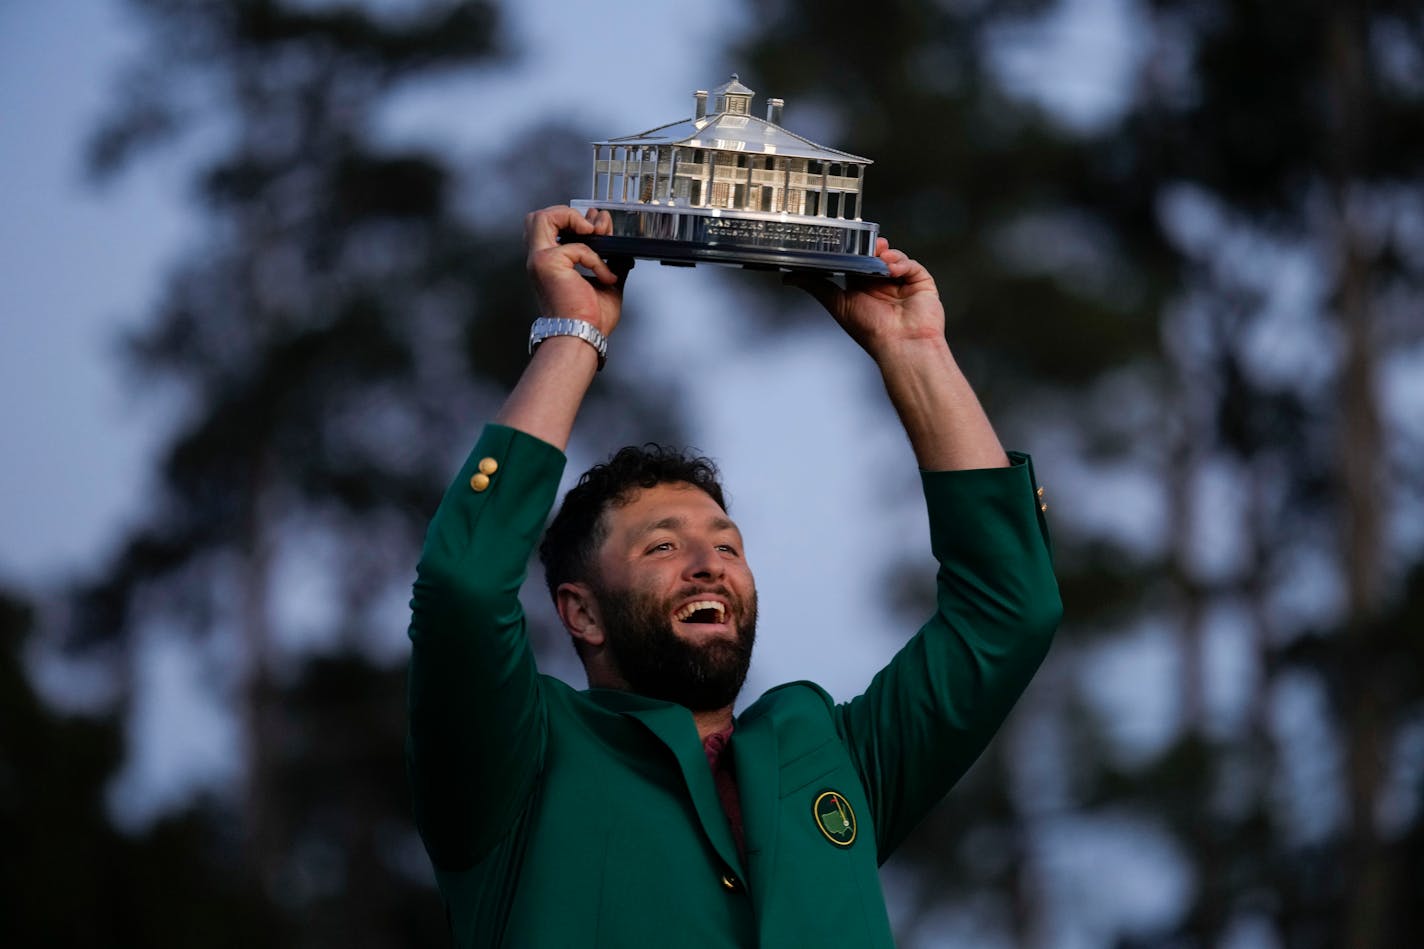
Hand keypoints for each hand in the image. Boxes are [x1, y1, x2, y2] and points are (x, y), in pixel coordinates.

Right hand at [525, 206, 633, 335]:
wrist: (583, 337)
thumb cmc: (590, 319)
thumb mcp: (605, 281)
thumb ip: (608, 260)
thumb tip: (617, 243)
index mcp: (549, 265)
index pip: (549, 227)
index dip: (573, 219)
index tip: (598, 224)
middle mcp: (539, 261)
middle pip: (537, 217)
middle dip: (567, 213)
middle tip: (591, 227)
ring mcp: (540, 260)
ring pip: (541, 217)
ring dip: (572, 219)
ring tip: (594, 234)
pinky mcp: (548, 263)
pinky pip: (578, 246)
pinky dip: (596, 258)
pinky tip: (606, 276)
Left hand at [787, 238, 945, 360]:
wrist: (900, 344)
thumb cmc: (870, 330)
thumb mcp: (837, 304)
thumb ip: (816, 286)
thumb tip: (789, 277)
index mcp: (863, 289)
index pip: (858, 262)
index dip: (854, 251)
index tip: (848, 240)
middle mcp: (882, 285)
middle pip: (877, 256)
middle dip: (872, 248)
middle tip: (869, 244)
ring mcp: (902, 284)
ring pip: (894, 257)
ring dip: (887, 254)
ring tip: (881, 256)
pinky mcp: (920, 283)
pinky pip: (911, 265)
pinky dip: (902, 262)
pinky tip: (893, 268)